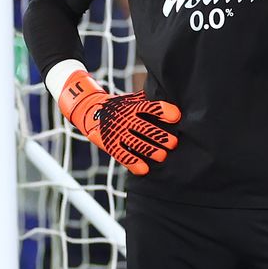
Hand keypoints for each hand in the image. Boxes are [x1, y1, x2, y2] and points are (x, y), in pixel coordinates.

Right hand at [58, 70, 180, 175]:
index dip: (164, 111)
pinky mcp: (110, 144)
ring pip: (136, 143)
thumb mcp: (133, 99)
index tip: (176, 117)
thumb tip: (175, 106)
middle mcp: (126, 118)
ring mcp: (117, 131)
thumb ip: (150, 101)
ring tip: (162, 156)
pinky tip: (144, 169)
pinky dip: (133, 163)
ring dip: (151, 151)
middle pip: (146, 128)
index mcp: (134, 106)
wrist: (91, 111)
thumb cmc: (121, 106)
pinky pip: (122, 155)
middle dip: (162, 137)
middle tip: (173, 143)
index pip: (151, 107)